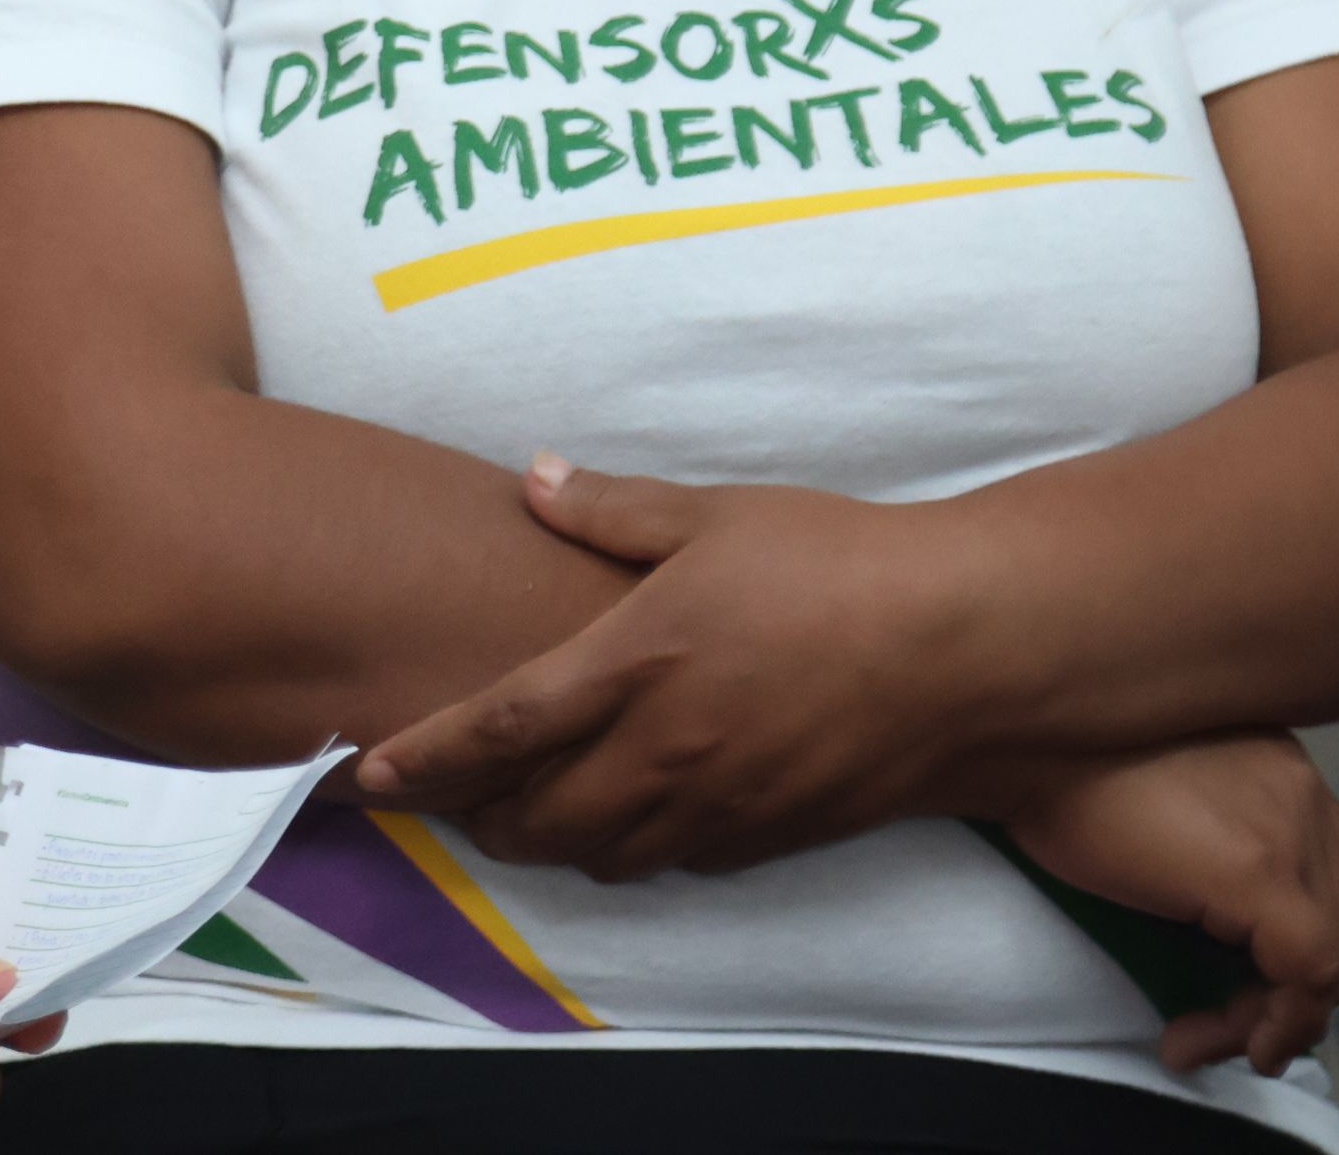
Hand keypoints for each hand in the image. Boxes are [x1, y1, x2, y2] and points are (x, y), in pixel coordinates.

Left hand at [357, 455, 1000, 876]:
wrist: (975, 648)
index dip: (423, 760)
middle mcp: (668, 748)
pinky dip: (632, 849)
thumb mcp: (715, 514)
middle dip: (475, 816)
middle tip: (441, 797)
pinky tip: (627, 818)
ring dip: (549, 842)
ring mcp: (724, 802)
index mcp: (636, 662)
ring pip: (602, 854)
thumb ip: (611, 508)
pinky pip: (678, 861)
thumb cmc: (840, 563)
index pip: (499, 727)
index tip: (363, 775)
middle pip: (535, 816)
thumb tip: (532, 477)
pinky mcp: (777, 835)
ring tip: (519, 815)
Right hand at [1005, 735, 1338, 1077]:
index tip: (1229, 975)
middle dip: (1294, 983)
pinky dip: (1275, 1024)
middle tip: (1218, 1015)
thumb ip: (1203, 831)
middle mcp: (1300, 790)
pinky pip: (1309, 976)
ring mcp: (1290, 831)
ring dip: (1283, 1012)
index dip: (1297, 935)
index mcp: (1275, 763)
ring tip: (1209, 1036)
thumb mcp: (1150, 793)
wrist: (1006, 740)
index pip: (1332, 869)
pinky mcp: (1262, 876)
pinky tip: (1208, 1039)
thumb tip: (1204, 916)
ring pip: (1337, 954)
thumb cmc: (1047, 764)